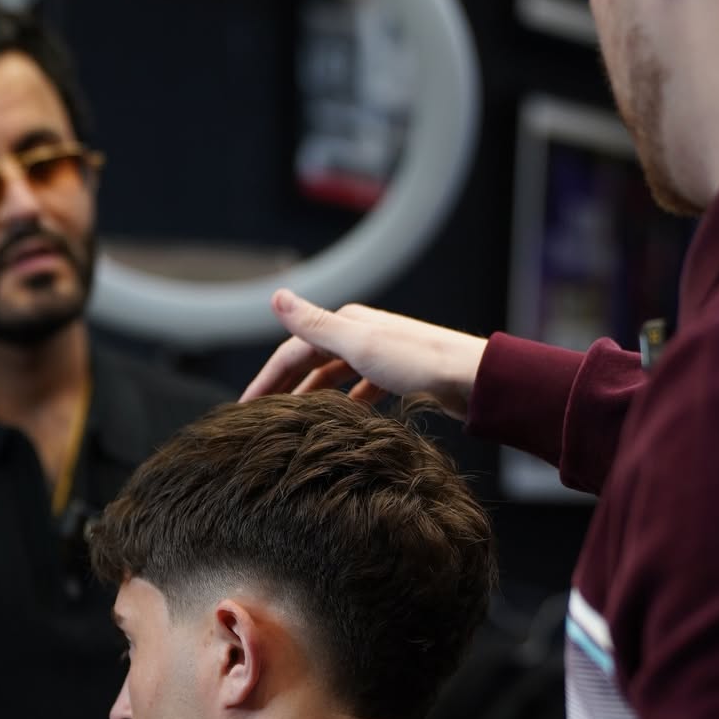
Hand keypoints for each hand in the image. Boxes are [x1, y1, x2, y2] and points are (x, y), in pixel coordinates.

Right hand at [240, 289, 487, 420]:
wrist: (473, 380)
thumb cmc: (419, 363)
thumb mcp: (360, 344)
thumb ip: (315, 325)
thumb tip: (276, 296)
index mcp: (348, 323)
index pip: (292, 350)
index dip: (266, 379)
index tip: (245, 409)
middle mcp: (362, 333)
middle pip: (311, 362)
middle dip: (284, 387)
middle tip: (261, 418)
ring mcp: (380, 354)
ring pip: (334, 376)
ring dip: (312, 396)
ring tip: (293, 422)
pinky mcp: (399, 375)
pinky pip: (361, 388)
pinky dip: (345, 402)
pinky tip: (342, 419)